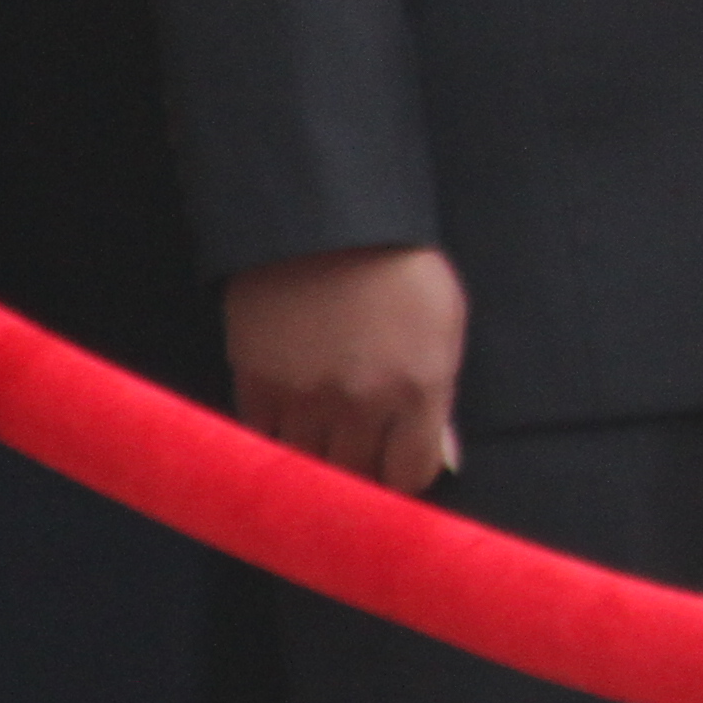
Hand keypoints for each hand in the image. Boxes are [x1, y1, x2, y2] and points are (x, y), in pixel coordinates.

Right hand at [227, 244, 470, 493]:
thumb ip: (442, 401)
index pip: (409, 476)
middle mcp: (361, 403)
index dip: (405, 476)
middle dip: (363, 474)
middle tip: (362, 458)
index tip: (399, 467)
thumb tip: (445, 461)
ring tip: (327, 443)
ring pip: (309, 469)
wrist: (328, 223)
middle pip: (356, 479)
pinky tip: (292, 427)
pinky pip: (265, 442)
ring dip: (319, 464)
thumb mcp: (445, 325)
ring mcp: (304, 397)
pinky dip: (277, 443)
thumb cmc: (400, 271)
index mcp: (418, 389)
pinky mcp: (257, 384)